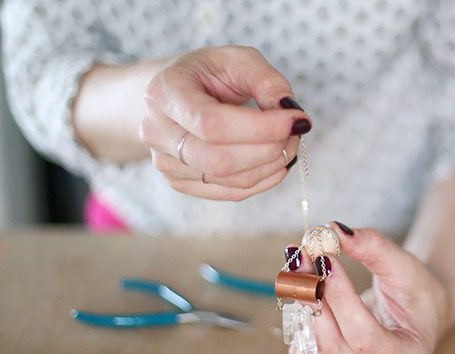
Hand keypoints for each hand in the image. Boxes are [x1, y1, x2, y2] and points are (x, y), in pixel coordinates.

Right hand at [139, 46, 310, 200]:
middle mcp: (158, 131)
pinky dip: (263, 180)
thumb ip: (266, 80)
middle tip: (296, 133)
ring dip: (271, 165)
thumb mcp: (237, 59)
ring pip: (227, 179)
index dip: (260, 128)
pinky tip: (278, 162)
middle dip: (269, 150)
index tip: (296, 120)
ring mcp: (166, 163)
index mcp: (165, 93)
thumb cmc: (207, 74)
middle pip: (219, 159)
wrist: (174, 95)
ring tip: (289, 143)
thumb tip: (288, 112)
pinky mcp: (181, 183)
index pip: (212, 124)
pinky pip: (230, 192)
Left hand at [287, 222, 454, 353]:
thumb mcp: (404, 265)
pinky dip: (298, 325)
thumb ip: (373, 247)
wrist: (416, 311)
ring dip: (300, 316)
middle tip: (303, 255)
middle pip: (332, 345)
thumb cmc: (416, 291)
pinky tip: (304, 294)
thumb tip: (333, 229)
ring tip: (301, 277)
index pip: (364, 336)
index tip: (325, 258)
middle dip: (313, 296)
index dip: (339, 297)